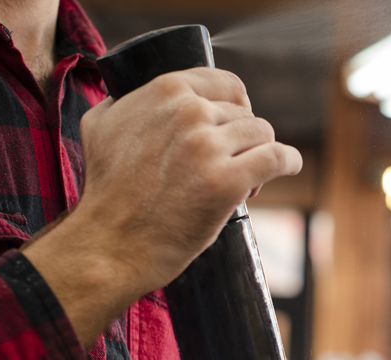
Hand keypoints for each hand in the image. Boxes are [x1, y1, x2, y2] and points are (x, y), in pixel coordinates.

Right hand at [24, 67, 301, 346]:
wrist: (110, 243)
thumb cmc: (106, 191)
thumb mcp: (101, 125)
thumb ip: (125, 101)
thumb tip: (134, 93)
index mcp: (164, 91)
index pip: (225, 84)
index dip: (235, 107)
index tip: (234, 126)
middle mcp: (188, 112)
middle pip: (245, 115)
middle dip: (241, 140)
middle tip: (227, 167)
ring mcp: (207, 146)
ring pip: (263, 135)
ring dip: (260, 155)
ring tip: (242, 181)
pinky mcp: (227, 181)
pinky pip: (278, 158)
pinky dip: (289, 161)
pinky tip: (289, 167)